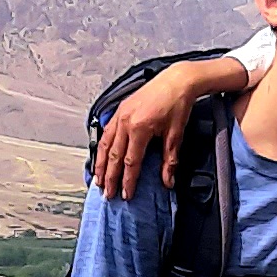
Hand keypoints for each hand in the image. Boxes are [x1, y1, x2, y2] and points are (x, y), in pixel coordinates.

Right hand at [91, 58, 245, 196]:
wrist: (176, 80)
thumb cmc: (178, 105)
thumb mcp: (176, 135)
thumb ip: (169, 160)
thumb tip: (167, 182)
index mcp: (139, 128)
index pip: (130, 162)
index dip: (127, 181)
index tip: (125, 195)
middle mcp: (125, 122)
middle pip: (113, 156)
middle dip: (109, 177)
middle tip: (107, 193)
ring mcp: (120, 115)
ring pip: (105, 144)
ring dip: (100, 163)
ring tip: (98, 179)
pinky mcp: (120, 110)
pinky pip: (107, 132)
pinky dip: (102, 146)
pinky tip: (101, 155)